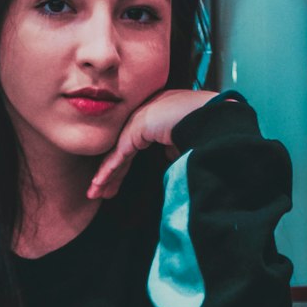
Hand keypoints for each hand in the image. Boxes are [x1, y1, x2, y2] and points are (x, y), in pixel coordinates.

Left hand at [87, 88, 221, 199]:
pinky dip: (108, 171)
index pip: (134, 145)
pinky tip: (98, 184)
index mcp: (157, 115)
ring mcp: (139, 118)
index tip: (116, 183)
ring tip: (95, 193)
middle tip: (102, 190)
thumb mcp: (187, 138)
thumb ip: (173, 146)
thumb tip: (168, 155)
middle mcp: (145, 114)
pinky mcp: (136, 127)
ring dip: (106, 175)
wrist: (211, 118)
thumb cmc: (207, 126)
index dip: (124, 166)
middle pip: (123, 150)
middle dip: (112, 173)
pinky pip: (119, 155)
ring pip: (118, 154)